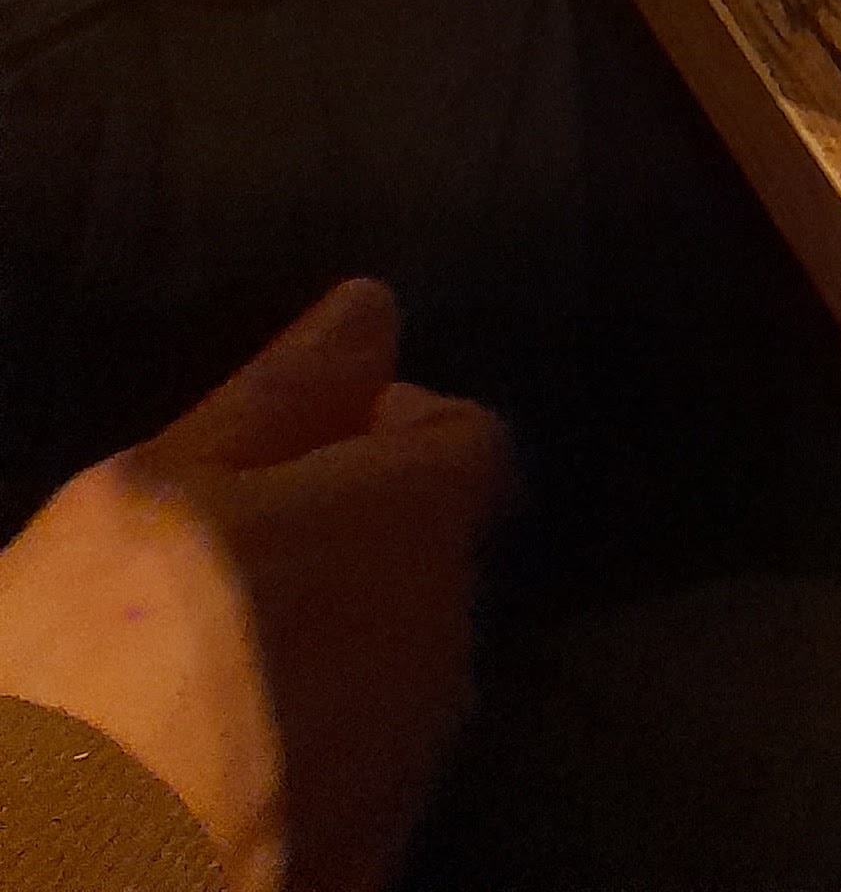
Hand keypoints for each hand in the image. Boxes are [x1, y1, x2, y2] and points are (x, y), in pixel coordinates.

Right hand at [0, 279, 507, 891]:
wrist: (71, 891)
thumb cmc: (94, 675)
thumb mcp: (151, 493)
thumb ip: (283, 396)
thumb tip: (372, 308)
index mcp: (412, 529)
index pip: (467, 440)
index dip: (387, 426)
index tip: (292, 452)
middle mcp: (445, 643)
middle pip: (427, 554)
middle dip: (346, 539)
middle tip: (210, 567)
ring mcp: (413, 766)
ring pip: (391, 664)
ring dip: (321, 648)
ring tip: (186, 676)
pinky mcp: (372, 857)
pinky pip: (358, 765)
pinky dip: (303, 749)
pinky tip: (201, 764)